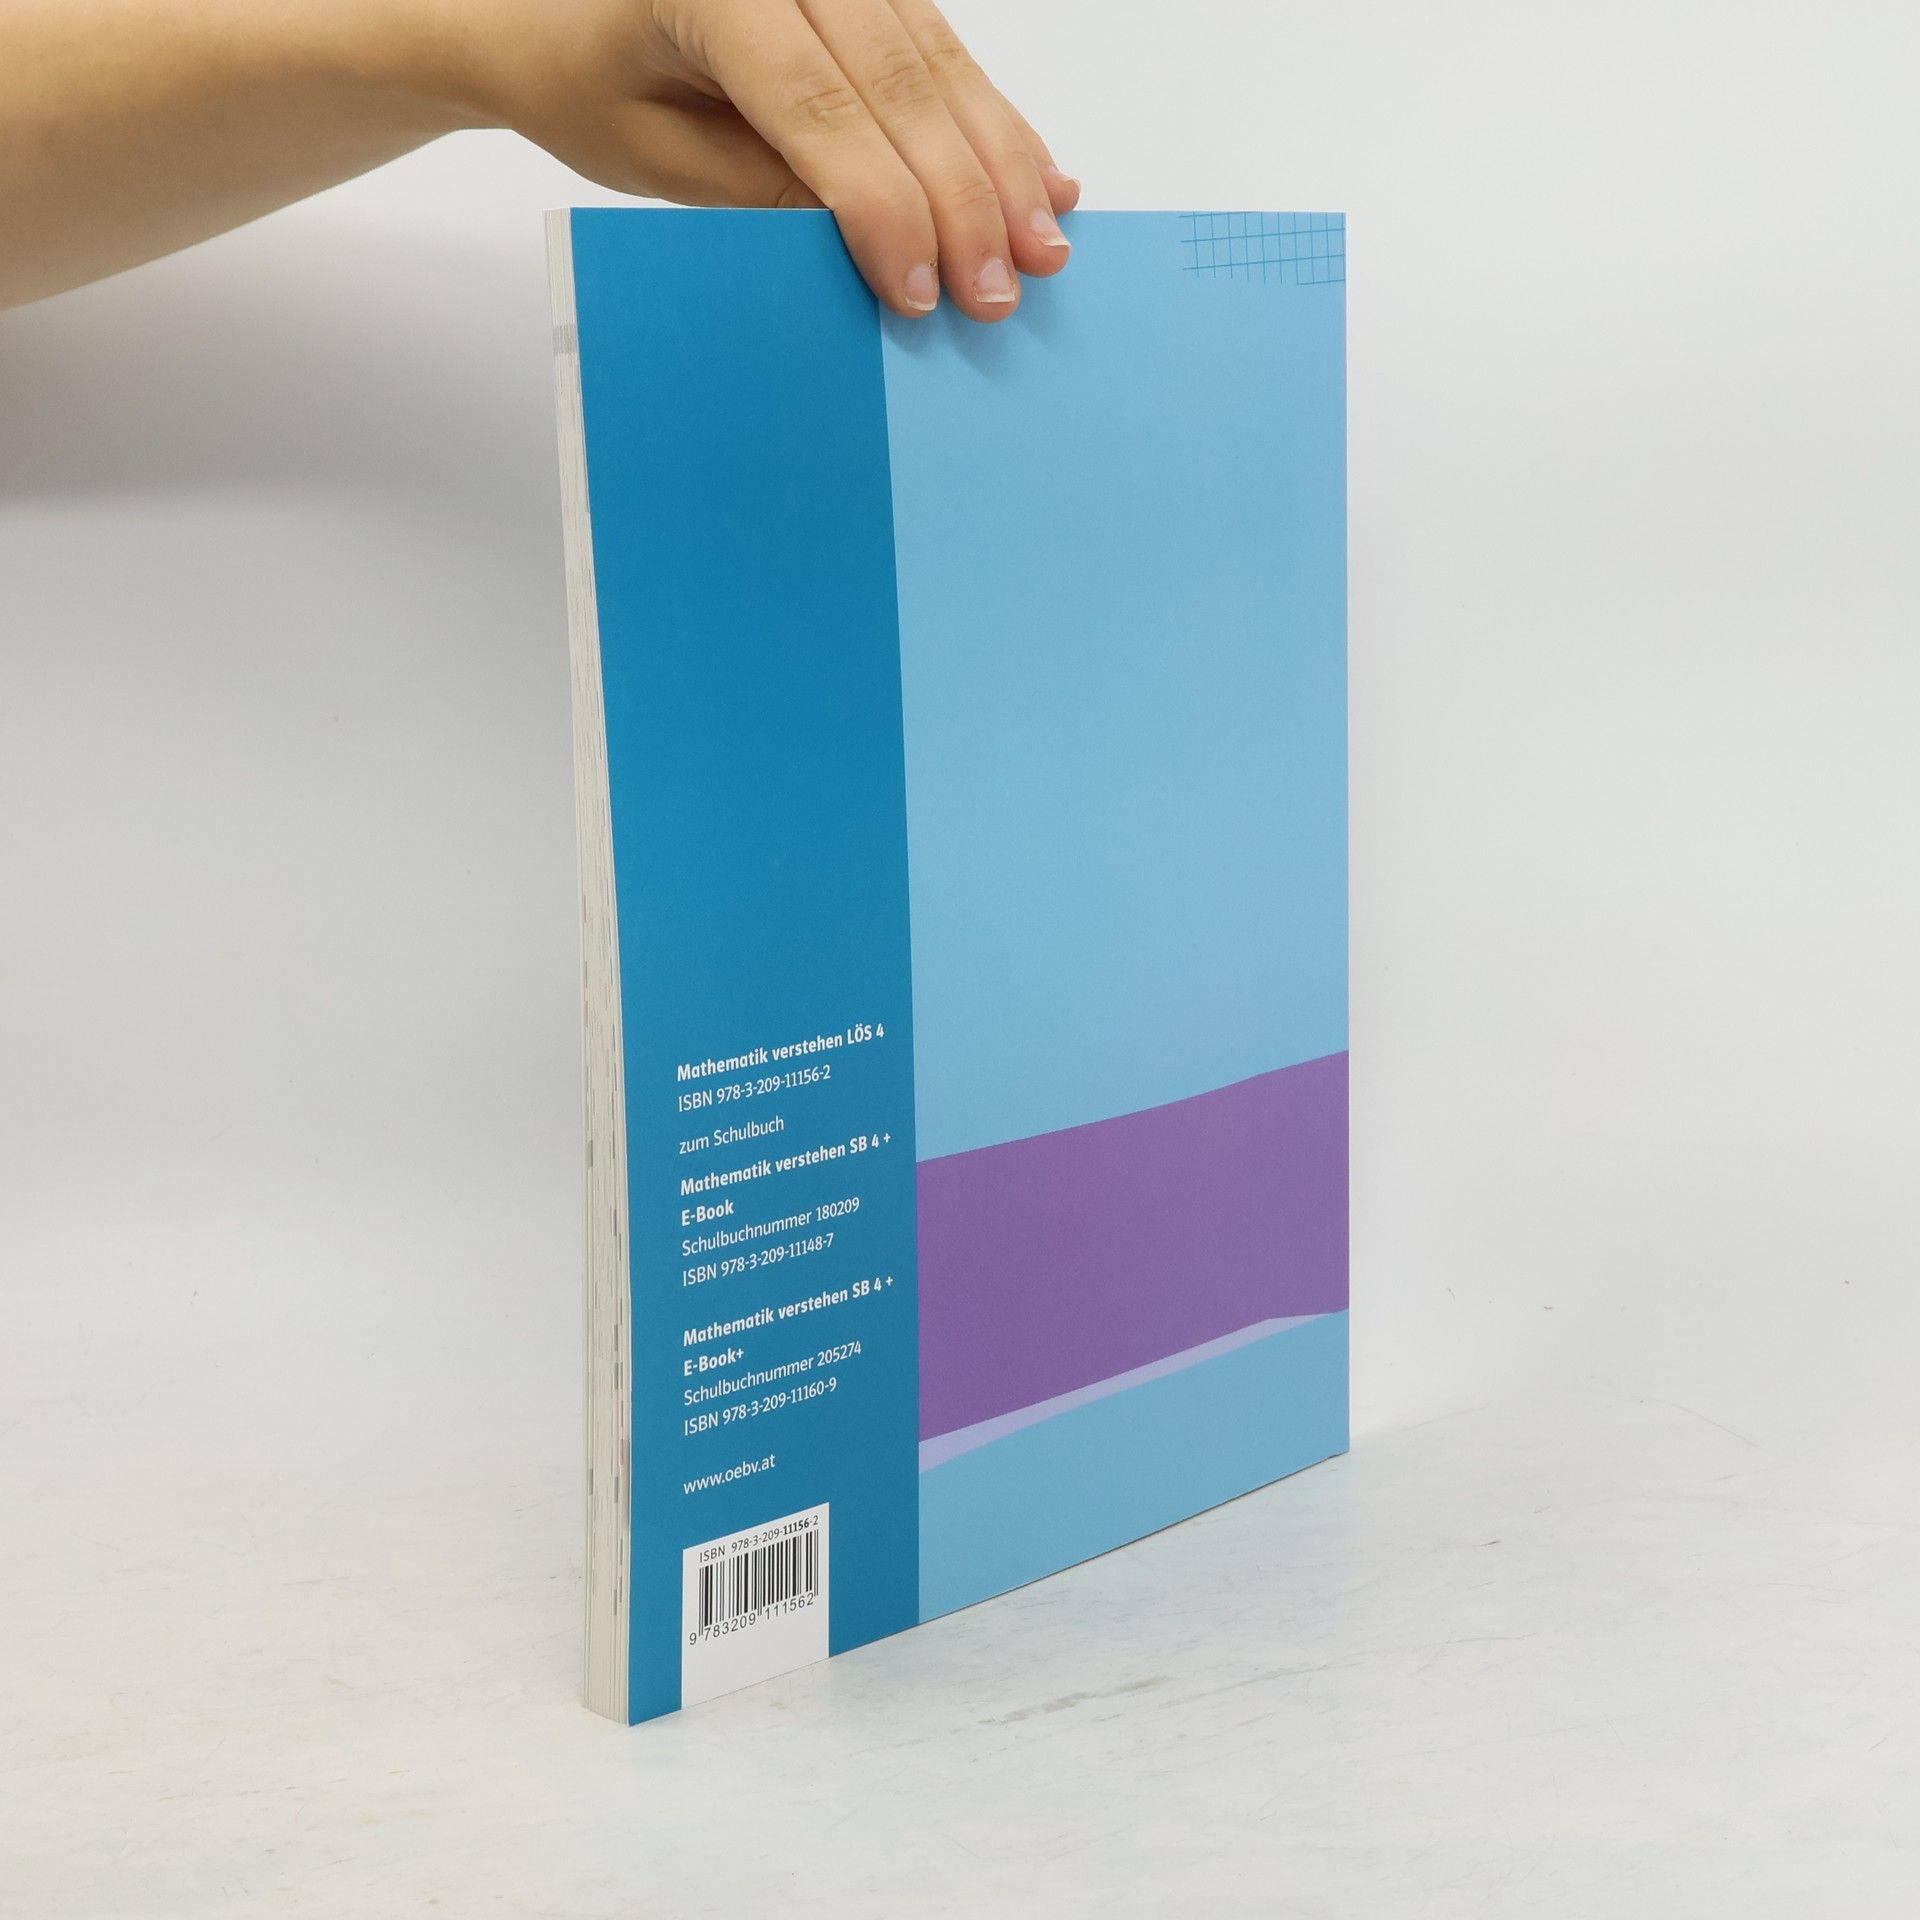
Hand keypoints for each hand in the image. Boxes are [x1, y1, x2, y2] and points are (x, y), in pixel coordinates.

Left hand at [423, 0, 1079, 320]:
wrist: (548, 10)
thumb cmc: (585, 81)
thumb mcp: (658, 159)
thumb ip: (766, 193)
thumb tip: (879, 248)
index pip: (819, 107)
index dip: (884, 207)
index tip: (924, 292)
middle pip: (899, 83)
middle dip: (964, 197)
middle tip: (1006, 289)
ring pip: (939, 63)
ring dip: (1001, 162)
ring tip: (1044, 247)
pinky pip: (944, 49)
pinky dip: (993, 123)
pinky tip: (1041, 179)